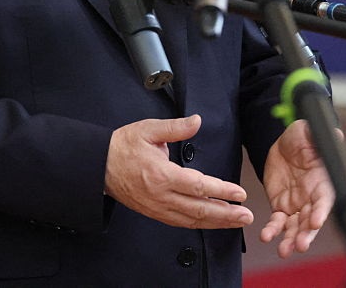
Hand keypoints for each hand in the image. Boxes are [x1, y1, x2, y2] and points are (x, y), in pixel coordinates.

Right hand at [104, 114, 253, 228]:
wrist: (99, 166)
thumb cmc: (124, 146)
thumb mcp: (148, 129)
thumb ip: (175, 128)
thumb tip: (197, 121)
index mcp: (161, 174)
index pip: (198, 186)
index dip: (221, 191)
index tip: (239, 193)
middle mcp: (161, 195)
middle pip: (199, 209)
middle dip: (226, 214)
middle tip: (247, 215)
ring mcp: (158, 207)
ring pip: (192, 220)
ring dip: (217, 222)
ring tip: (237, 221)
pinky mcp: (155, 213)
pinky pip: (181, 222)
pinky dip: (200, 224)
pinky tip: (213, 223)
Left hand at [259, 119, 334, 257]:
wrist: (284, 145)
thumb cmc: (302, 138)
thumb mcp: (308, 132)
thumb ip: (319, 137)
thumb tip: (336, 134)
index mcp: (322, 182)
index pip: (324, 200)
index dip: (321, 211)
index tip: (316, 221)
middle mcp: (312, 198)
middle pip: (311, 220)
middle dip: (307, 234)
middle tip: (301, 245)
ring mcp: (297, 205)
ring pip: (295, 227)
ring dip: (291, 239)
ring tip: (284, 250)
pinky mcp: (281, 207)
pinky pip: (277, 222)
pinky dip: (273, 230)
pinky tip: (266, 237)